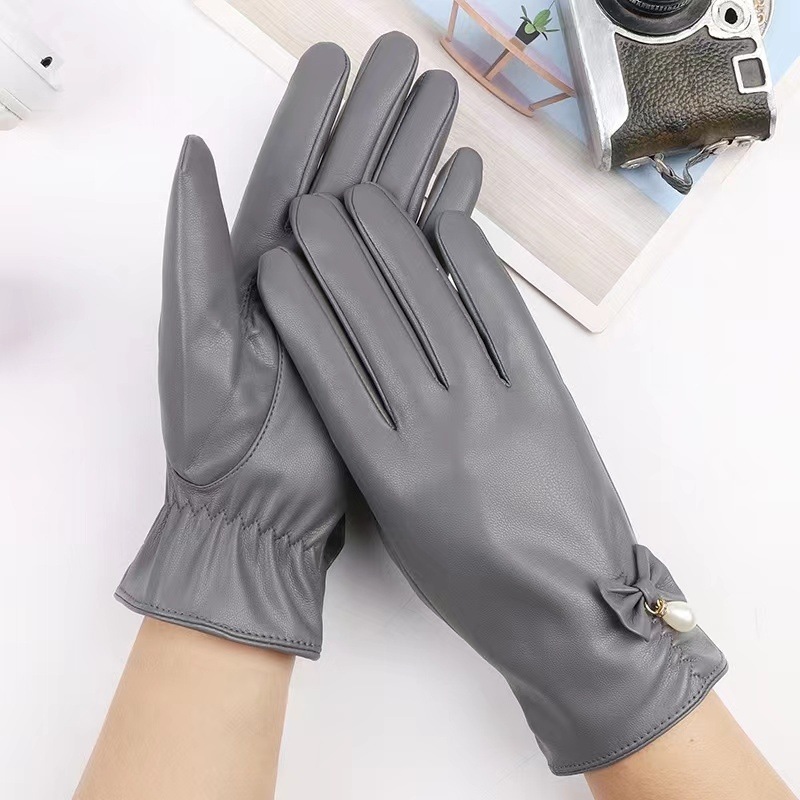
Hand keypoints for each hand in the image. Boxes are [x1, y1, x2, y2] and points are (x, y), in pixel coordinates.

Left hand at [116, 34, 481, 656]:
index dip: (317, 112)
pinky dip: (439, 228)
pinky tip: (460, 188)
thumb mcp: (196, 337)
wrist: (258, 508)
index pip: (289, 168)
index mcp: (255, 265)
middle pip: (346, 178)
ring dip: (413, 158)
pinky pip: (418, 274)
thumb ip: (195, 245)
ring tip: (443, 104)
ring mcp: (353, 308)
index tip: (344, 60)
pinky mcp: (391, 342)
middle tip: (408, 61)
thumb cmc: (217, 432)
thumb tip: (196, 152)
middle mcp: (307, 277)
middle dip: (376, 117)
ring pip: (387, 216)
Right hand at [258, 182, 725, 768]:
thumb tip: (354, 372)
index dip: (296, 304)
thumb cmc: (474, 585)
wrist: (570, 612)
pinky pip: (504, 316)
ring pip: (432, 305)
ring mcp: (496, 407)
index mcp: (387, 473)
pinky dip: (474, 264)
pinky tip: (445, 221)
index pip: (327, 366)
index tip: (272, 262)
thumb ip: (372, 452)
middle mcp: (436, 430)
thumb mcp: (400, 528)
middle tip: (309, 205)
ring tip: (361, 197)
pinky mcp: (547, 396)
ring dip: (392, 240)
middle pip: (372, 321)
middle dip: (333, 251)